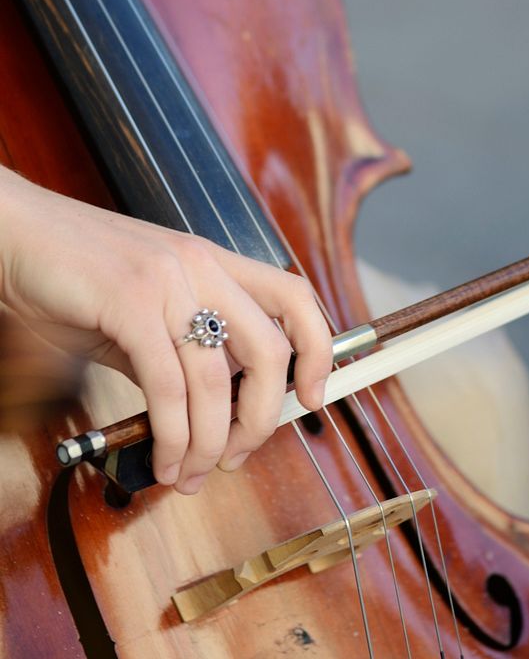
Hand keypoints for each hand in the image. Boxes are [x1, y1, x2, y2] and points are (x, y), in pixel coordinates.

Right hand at [0, 167, 331, 492]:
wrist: (16, 234)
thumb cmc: (74, 275)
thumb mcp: (142, 310)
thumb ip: (180, 351)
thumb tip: (209, 414)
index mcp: (212, 262)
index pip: (294, 298)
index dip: (318, 351)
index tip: (313, 397)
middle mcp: (200, 264)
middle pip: (269, 350)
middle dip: (261, 420)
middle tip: (238, 456)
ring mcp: (167, 280)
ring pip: (215, 380)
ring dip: (208, 444)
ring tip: (189, 474)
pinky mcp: (129, 301)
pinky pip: (167, 386)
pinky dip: (172, 436)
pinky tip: (165, 458)